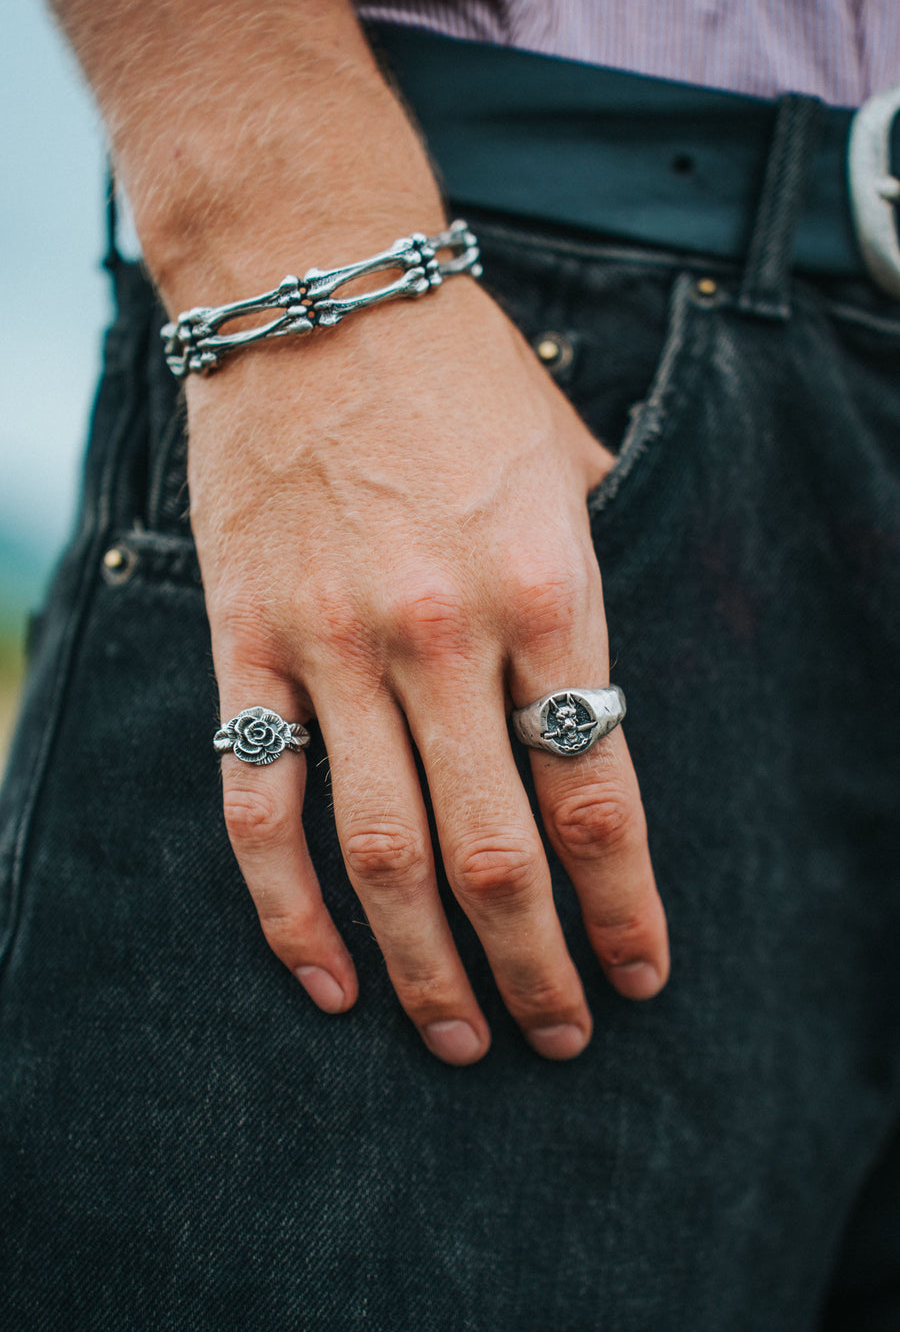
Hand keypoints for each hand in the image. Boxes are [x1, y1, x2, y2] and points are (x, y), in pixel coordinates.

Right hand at [188, 273, 669, 1064]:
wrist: (314, 292)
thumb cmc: (461, 377)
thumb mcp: (573, 466)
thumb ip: (597, 586)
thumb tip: (603, 695)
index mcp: (551, 591)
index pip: (598, 794)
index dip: (626, 908)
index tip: (643, 975)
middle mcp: (444, 636)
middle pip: (495, 854)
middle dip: (536, 967)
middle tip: (560, 1037)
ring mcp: (334, 646)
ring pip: (381, 853)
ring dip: (424, 967)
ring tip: (463, 1039)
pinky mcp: (246, 641)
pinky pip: (257, 801)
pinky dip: (284, 906)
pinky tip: (324, 978)